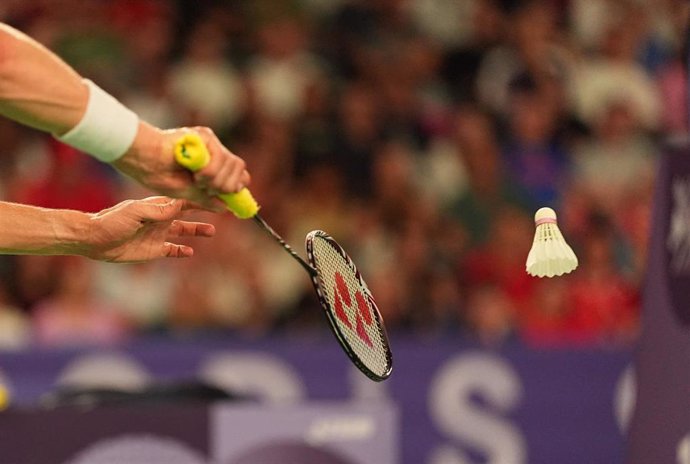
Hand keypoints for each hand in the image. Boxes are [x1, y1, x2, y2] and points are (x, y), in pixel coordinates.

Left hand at [85, 196, 214, 262]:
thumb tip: (179, 204)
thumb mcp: (135, 212)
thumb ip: (157, 210)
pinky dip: (182, 250)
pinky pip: (172, 249)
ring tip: (212, 231)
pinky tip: (190, 251)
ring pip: (184, 231)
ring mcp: (158, 234)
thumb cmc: (112, 221)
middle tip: (222, 211)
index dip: (201, 199)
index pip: (185, 200)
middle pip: (188, 214)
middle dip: (204, 211)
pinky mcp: (153, 249)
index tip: (216, 198)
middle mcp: (161, 219)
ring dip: (197, 230)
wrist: (94, 239)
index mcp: (159, 206)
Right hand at [112, 122, 250, 210]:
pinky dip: (212, 171)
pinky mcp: (205, 136)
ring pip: (233, 164)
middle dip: (228, 185)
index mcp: (210, 166)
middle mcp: (213, 153)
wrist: (142, 158)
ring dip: (218, 179)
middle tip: (210, 189)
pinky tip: (197, 174)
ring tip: (199, 181)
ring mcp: (210, 143)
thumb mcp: (186, 192)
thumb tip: (225, 207)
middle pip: (239, 169)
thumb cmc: (158, 175)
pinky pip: (221, 157)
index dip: (237, 186)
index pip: (237, 174)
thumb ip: (206, 198)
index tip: (231, 196)